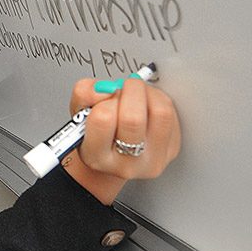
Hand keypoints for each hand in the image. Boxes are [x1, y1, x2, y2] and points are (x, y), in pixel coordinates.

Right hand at [61, 77, 180, 203]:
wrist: (114, 155)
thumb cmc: (97, 133)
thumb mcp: (79, 112)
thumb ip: (84, 93)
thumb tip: (106, 88)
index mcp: (97, 157)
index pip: (102, 120)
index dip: (104, 99)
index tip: (106, 95)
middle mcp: (125, 164)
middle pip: (134, 118)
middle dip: (130, 90)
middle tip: (125, 86)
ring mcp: (152, 160)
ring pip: (160, 113)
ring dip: (149, 93)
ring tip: (139, 92)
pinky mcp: (172, 151)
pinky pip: (173, 115)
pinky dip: (160, 100)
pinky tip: (148, 104)